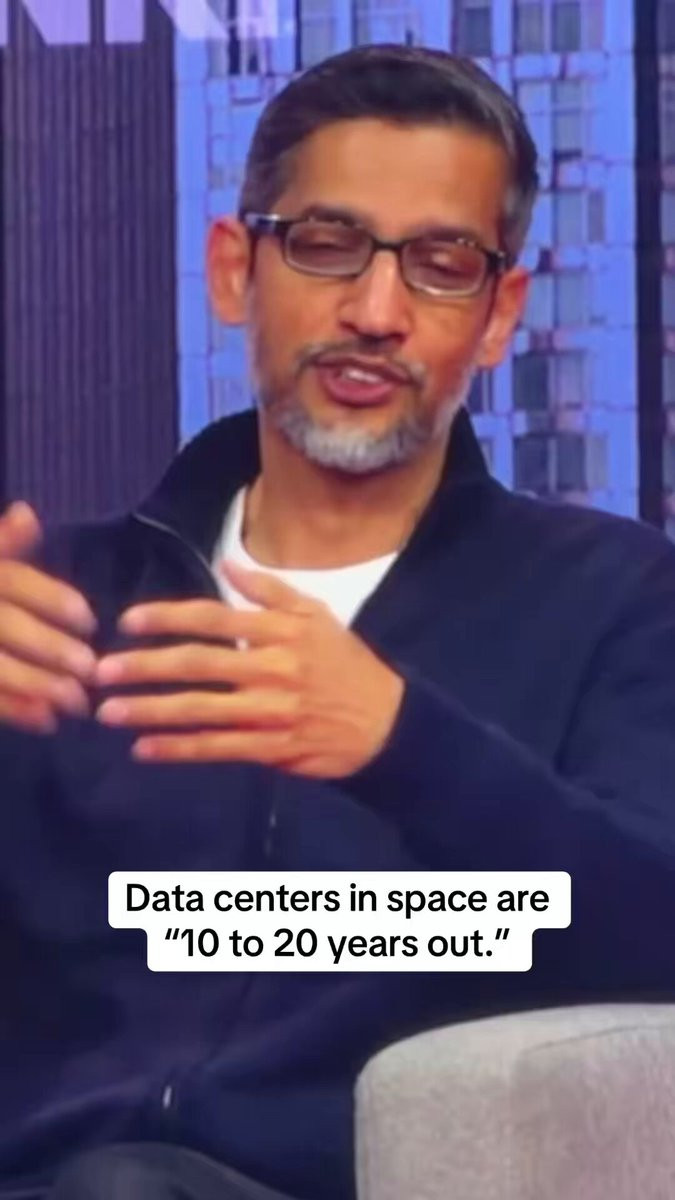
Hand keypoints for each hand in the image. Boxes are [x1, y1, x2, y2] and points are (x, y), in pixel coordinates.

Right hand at [0, 503, 96, 732]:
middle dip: (49, 648)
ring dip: (37, 685)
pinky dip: (16, 710)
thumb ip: (3, 542)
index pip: (12, 580)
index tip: (89, 620)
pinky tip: (48, 721)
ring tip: (77, 701)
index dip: (51, 599)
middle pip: (6, 626)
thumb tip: (26, 513)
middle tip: (90, 668)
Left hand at [95, 560, 404, 777]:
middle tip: (100, 670)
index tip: (128, 621)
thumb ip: (271, 591)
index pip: (213, 618)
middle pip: (198, 664)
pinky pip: (217, 749)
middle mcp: (273, 668)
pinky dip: (179, 750)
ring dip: (150, 711)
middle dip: (145, 666)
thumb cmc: (346, 664)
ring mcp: (271, 711)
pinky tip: (144, 750)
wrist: (387, 723)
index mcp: (280, 631)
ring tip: (109, 712)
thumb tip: (227, 564)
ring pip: (201, 710)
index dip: (167, 617)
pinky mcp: (272, 749)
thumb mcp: (318, 615)